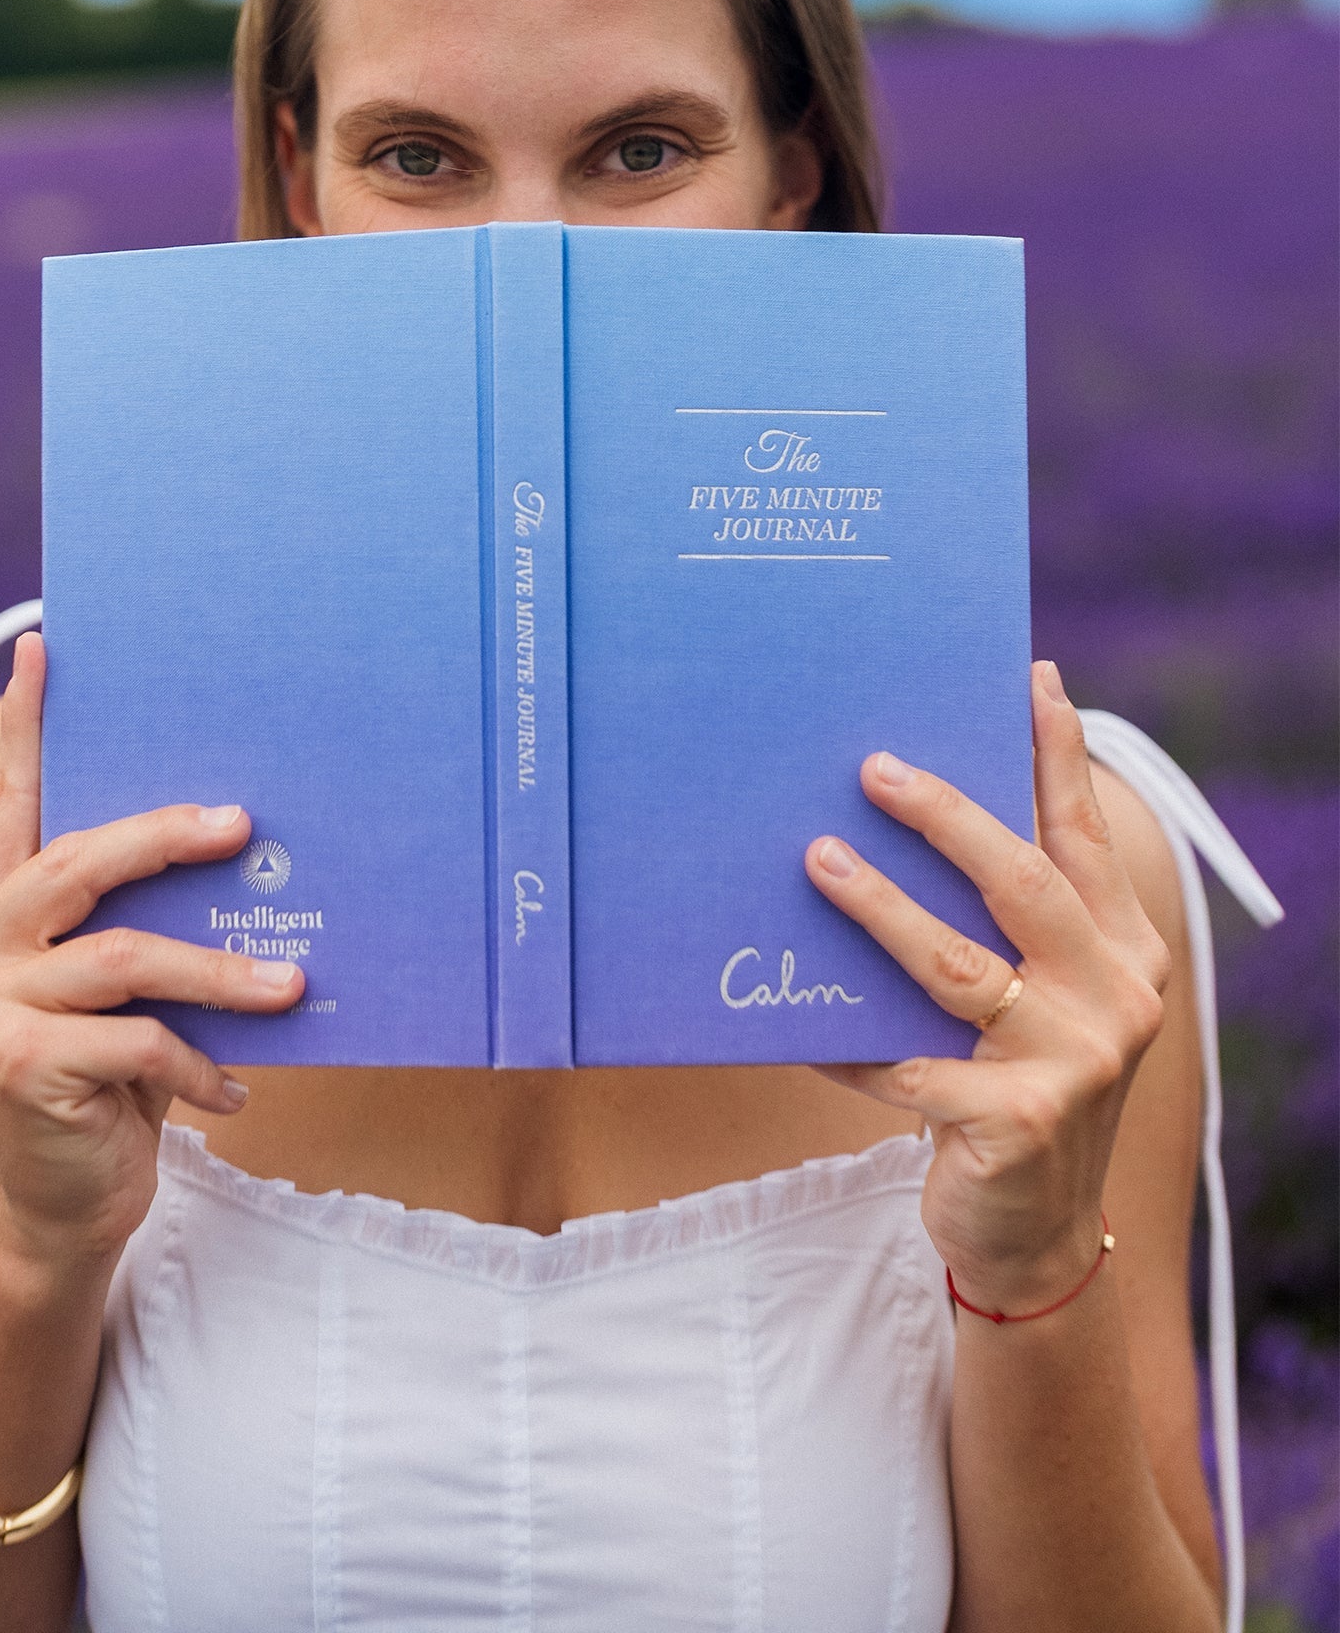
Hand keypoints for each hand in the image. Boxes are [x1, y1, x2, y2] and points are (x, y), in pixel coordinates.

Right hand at [0, 633, 304, 1268]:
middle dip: (167, 836)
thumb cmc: (107, 1080)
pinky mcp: (21, 1063)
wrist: (65, 1206)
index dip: (24, 727)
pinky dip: (201, 1062)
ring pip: (126, 955)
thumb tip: (236, 849)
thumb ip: (133, 924)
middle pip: (79, 861)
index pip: (9, 805)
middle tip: (242, 823)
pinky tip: (235, 1090)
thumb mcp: (113, 992)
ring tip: (292, 987)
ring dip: (221, 973)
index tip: (43, 647)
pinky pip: (140, 1040)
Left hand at [805, 660, 1168, 1313]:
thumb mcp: (1042, 1002)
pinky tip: (791, 1019)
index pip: (1085, 835)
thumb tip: (907, 818)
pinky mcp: (1017, 1122)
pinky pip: (904, 1065)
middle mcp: (1116, 996)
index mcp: (1124, 949)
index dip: (1058, 755)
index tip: (1032, 679)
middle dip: (944, 816)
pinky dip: (844, 1040)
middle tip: (873, 767)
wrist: (1037, 1236)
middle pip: (1020, 881)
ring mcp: (1074, 1062)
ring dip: (876, 908)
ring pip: (955, 965)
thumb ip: (1009, 928)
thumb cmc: (1017, 1088)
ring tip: (816, 859)